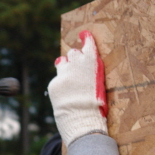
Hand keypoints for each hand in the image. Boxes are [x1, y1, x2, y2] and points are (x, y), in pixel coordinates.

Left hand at [47, 30, 107, 145]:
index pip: (88, 44)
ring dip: (65, 67)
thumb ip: (90, 72)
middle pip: (73, 53)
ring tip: (69, 80)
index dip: (86, 38)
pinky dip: (60, 85)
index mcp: (92, 63)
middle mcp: (76, 64)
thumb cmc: (97, 106)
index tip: (83, 35)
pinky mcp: (54, 84)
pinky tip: (65, 95)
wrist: (82, 120)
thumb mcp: (99, 84)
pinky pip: (57, 80)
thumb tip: (82, 65)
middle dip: (74, 58)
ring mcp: (64, 74)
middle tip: (76, 67)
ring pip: (62, 63)